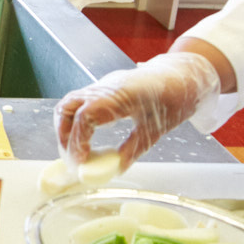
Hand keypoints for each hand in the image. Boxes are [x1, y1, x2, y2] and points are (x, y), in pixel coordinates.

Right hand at [55, 51, 222, 164]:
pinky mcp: (101, 89)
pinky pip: (77, 103)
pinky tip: (85, 138)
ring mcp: (101, 86)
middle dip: (64, 137)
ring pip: (68, 103)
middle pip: (67, 108)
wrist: (179, 75)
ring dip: (65, 128)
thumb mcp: (157, 128)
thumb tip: (116, 168)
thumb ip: (134, 148)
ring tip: (76, 152)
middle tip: (73, 160)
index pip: (86, 116)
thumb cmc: (174, 97)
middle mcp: (106, 88)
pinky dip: (74, 121)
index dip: (78, 141)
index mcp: (122, 95)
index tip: (81, 162)